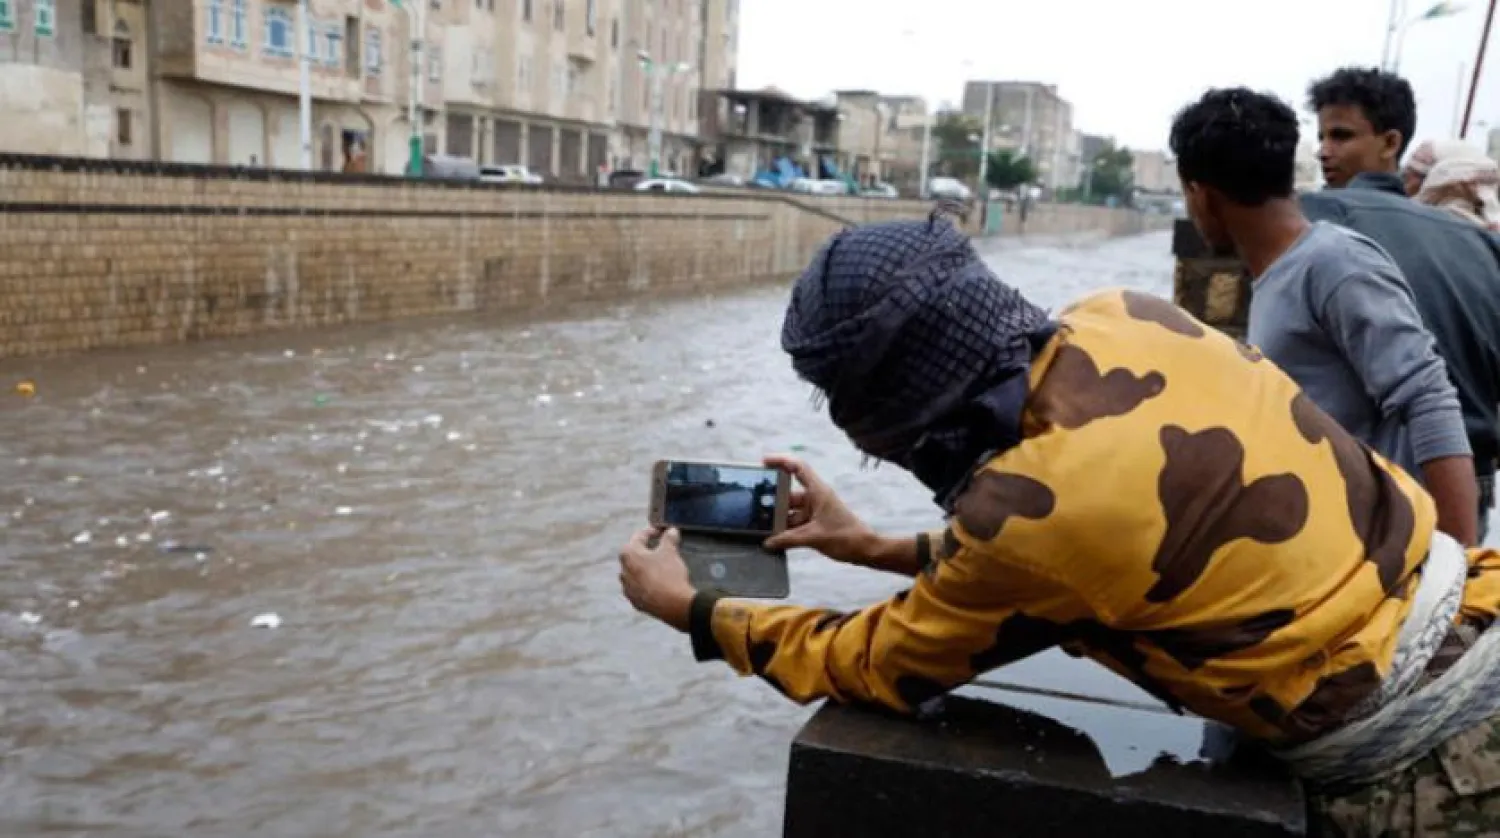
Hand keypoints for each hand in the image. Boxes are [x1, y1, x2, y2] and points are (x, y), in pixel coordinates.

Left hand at [619, 527, 695, 631]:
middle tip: (659, 548)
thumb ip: (669, 538)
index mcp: (628, 554)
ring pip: (634, 573)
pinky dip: (646, 583)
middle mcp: (623, 571)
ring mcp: (628, 589)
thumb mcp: (670, 551)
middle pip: (633, 555)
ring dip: (644, 568)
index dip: (651, 532)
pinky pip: (639, 588)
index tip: (661, 531)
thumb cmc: (668, 574)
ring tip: (658, 566)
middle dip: (645, 550)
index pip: (639, 537)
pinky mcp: (635, 602)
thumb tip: (671, 531)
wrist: (671, 605)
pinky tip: (657, 583)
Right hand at [763, 454, 877, 564]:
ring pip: (790, 510)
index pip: (798, 468)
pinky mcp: (815, 523)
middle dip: (772, 499)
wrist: (865, 549)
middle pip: (788, 492)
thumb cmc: (846, 537)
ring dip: (778, 518)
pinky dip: (785, 528)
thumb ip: (788, 540)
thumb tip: (768, 543)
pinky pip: (795, 522)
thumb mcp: (813, 537)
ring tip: (761, 525)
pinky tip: (774, 537)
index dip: (780, 461)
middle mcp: (815, 498)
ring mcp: (814, 511)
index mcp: (818, 492)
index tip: (764, 462)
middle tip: (755, 504)